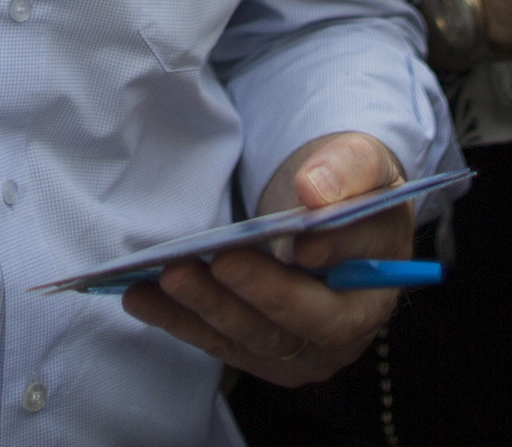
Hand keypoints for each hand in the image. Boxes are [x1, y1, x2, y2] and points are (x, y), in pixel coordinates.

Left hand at [122, 132, 408, 386]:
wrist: (331, 203)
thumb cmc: (351, 185)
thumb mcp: (364, 163)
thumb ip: (349, 172)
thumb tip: (314, 194)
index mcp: (373, 297)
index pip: (334, 311)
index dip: (291, 292)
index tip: (257, 260)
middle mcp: (337, 337)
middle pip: (280, 332)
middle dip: (231, 300)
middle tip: (185, 268)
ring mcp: (295, 348)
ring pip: (242, 339)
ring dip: (197, 309)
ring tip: (159, 276)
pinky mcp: (257, 347)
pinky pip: (214, 338)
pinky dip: (176, 318)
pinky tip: (138, 296)